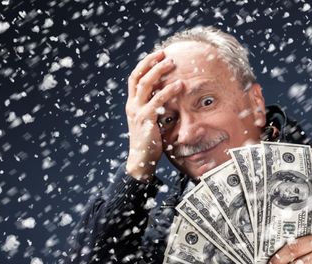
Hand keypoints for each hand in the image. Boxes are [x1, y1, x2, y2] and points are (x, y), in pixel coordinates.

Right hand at [125, 50, 182, 181]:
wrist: (141, 161)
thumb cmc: (149, 142)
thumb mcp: (150, 121)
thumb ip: (155, 108)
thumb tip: (170, 96)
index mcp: (132, 104)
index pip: (134, 78)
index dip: (144, 64)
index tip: (157, 55)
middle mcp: (132, 105)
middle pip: (138, 77)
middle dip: (151, 63)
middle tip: (165, 54)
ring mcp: (137, 112)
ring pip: (145, 85)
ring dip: (158, 71)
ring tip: (172, 63)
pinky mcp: (145, 120)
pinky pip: (156, 101)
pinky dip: (168, 91)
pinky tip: (179, 85)